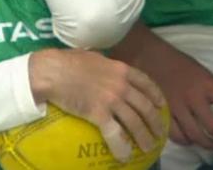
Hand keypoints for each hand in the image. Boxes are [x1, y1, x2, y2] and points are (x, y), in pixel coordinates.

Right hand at [29, 48, 166, 161]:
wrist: (52, 71)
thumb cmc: (67, 61)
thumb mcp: (92, 56)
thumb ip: (104, 63)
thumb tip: (103, 66)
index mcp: (120, 69)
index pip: (146, 83)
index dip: (156, 96)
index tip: (160, 105)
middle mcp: (121, 85)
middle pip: (145, 106)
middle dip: (155, 122)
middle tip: (158, 132)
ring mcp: (111, 100)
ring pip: (135, 122)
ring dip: (144, 137)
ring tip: (148, 147)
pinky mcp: (99, 114)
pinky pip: (115, 134)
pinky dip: (121, 147)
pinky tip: (124, 155)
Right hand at [111, 23, 212, 150]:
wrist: (146, 54)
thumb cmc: (177, 62)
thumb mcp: (201, 71)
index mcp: (206, 82)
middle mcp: (193, 96)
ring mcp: (176, 106)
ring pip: (195, 135)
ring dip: (207, 144)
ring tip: (212, 145)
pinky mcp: (161, 112)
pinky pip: (176, 134)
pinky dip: (186, 140)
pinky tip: (190, 139)